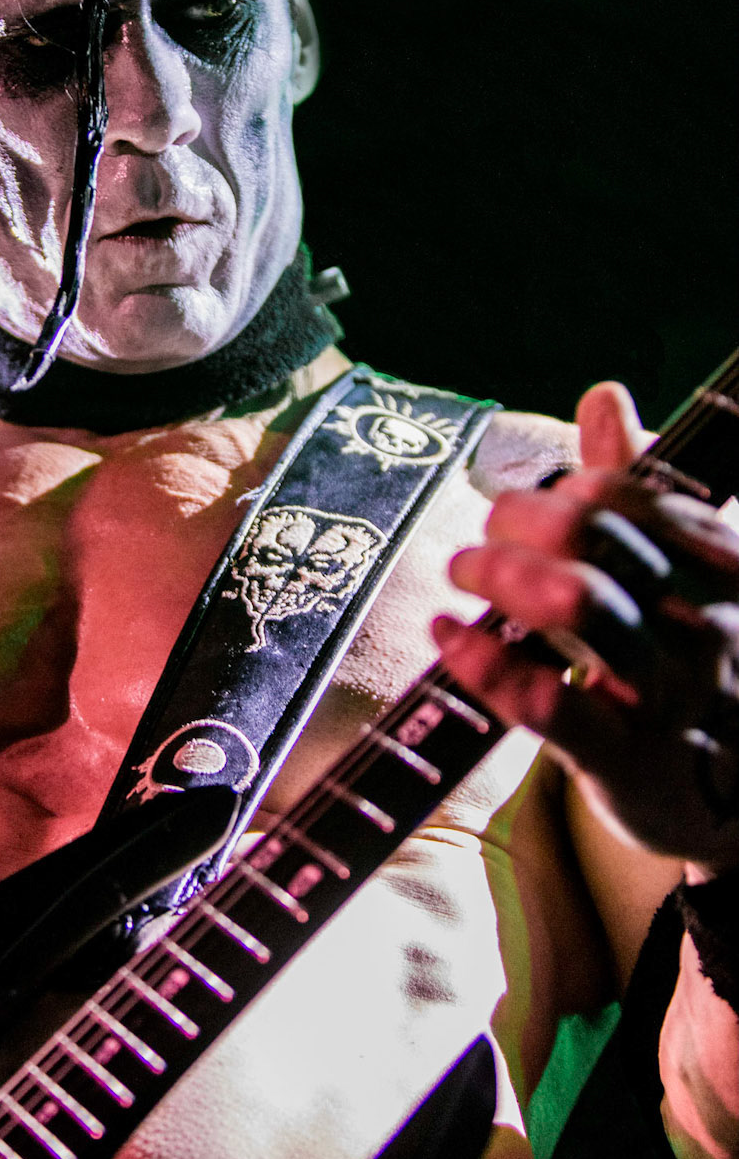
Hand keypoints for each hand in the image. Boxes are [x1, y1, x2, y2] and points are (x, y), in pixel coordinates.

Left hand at [434, 381, 738, 869]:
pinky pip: (547, 703)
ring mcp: (670, 698)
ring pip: (581, 610)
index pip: (643, 501)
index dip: (576, 488)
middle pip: (603, 544)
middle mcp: (709, 629)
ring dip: (502, 574)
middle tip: (485, 531)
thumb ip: (643, 488)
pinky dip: (485, 661)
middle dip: (524, 521)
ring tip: (461, 567)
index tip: (542, 498)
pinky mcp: (625, 763)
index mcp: (731, 574)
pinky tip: (448, 632)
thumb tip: (604, 394)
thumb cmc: (695, 665)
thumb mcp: (685, 577)